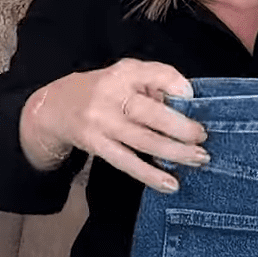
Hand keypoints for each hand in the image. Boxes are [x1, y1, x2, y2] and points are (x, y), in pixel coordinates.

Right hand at [20, 58, 208, 193]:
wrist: (54, 107)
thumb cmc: (103, 90)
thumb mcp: (126, 75)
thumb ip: (155, 82)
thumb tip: (187, 102)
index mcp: (123, 72)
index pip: (155, 73)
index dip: (176, 85)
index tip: (193, 98)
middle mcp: (111, 95)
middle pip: (152, 113)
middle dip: (182, 128)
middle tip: (203, 138)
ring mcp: (102, 122)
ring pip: (144, 141)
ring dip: (174, 153)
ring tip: (198, 159)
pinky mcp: (96, 145)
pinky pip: (128, 163)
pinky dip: (151, 175)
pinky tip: (170, 184)